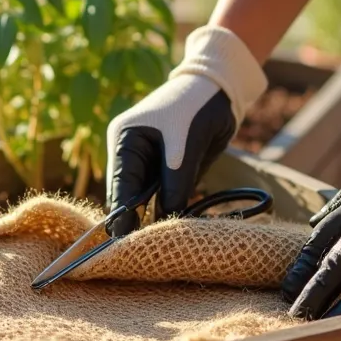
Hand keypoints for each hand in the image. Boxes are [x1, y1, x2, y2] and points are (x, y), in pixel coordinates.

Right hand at [106, 26, 267, 235]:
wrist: (222, 89)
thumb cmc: (198, 108)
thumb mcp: (186, 148)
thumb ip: (175, 186)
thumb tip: (165, 223)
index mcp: (125, 140)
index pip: (119, 185)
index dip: (123, 216)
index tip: (124, 245)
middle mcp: (130, 153)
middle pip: (128, 196)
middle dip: (136, 221)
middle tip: (143, 251)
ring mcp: (147, 162)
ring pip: (146, 200)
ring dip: (154, 218)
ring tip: (158, 245)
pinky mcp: (165, 170)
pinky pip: (163, 197)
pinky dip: (169, 210)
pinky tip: (174, 229)